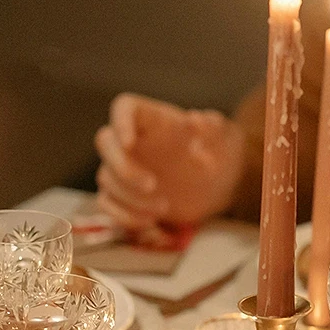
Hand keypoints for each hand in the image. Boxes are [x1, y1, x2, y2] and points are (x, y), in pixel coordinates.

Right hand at [94, 94, 244, 230]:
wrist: (217, 184)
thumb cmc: (218, 152)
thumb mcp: (223, 137)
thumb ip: (213, 127)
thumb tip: (196, 119)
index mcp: (152, 118)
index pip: (124, 107)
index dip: (121, 123)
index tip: (130, 143)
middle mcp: (131, 140)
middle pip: (106, 142)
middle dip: (123, 167)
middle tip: (153, 185)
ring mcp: (124, 167)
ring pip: (106, 177)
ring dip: (130, 197)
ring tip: (163, 207)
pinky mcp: (123, 193)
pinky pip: (106, 203)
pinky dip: (122, 215)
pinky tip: (149, 221)